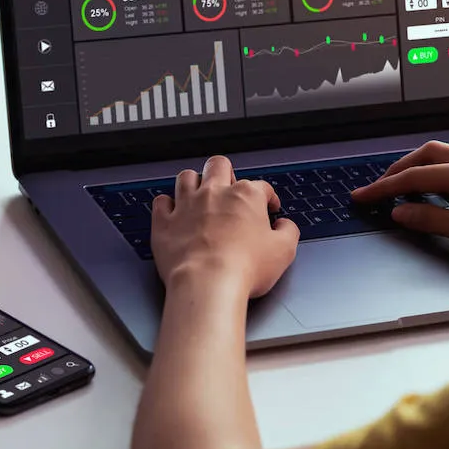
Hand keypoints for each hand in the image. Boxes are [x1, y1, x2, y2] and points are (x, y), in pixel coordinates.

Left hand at [152, 156, 300, 296]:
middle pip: (219, 166)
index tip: (269, 207)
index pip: (261, 186)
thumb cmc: (244, 267)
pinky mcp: (165, 222)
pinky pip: (161, 202)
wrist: (208, 283)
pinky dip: (166, 204)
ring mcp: (186, 205)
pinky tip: (172, 210)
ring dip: (194, 182)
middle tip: (229, 187)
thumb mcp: (284, 251)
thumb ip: (288, 232)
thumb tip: (285, 226)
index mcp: (245, 196)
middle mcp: (214, 193)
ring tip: (199, 192)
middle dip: (226, 173)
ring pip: (186, 176)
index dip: (268, 197)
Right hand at [350, 141, 448, 261]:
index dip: (383, 189)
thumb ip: (433, 220)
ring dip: (422, 163)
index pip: (413, 178)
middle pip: (426, 156)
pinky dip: (444, 164)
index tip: (363, 197)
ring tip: (409, 181)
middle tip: (380, 188)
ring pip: (445, 153)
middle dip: (398, 170)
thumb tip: (402, 213)